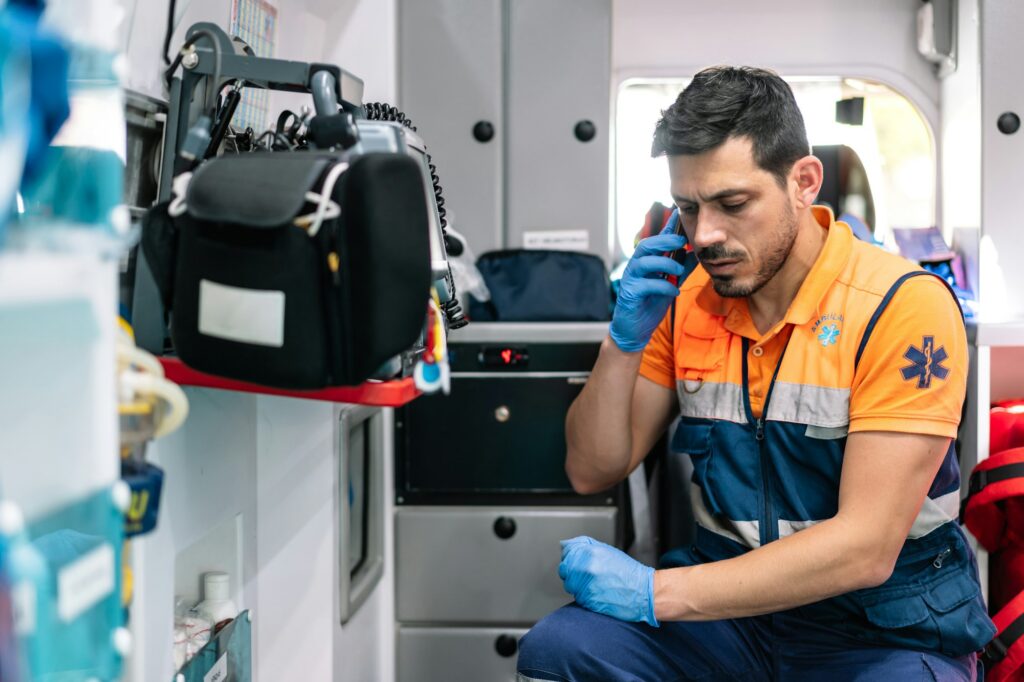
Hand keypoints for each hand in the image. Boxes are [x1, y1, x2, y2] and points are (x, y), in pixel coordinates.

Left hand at [559, 536, 657, 626]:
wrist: (643, 592)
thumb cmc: (627, 572)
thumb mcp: (606, 550)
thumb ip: (584, 546)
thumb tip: (565, 546)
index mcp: (590, 553)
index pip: (567, 553)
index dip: (572, 558)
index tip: (579, 562)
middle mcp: (586, 568)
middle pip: (565, 570)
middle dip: (573, 572)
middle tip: (588, 575)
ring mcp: (586, 585)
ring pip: (570, 585)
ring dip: (578, 585)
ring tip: (595, 584)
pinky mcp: (588, 601)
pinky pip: (577, 598)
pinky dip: (585, 596)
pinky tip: (598, 593)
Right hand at [609, 209, 687, 351]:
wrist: (635, 330)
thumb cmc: (650, 304)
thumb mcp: (670, 283)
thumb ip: (681, 268)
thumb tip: (696, 254)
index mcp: (645, 261)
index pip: (655, 239)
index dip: (666, 227)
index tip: (678, 214)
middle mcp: (635, 267)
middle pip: (646, 245)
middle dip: (665, 240)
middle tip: (682, 241)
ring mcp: (630, 280)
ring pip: (644, 262)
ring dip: (665, 263)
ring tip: (679, 269)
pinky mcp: (629, 294)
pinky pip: (646, 284)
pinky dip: (663, 285)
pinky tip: (674, 290)